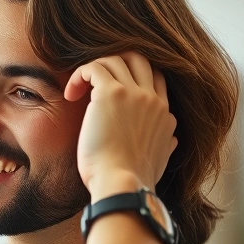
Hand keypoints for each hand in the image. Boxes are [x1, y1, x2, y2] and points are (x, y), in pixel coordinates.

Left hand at [64, 52, 177, 200]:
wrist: (122, 184)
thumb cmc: (133, 179)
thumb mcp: (161, 159)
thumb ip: (167, 143)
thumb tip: (172, 140)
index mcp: (164, 112)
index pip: (154, 76)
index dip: (131, 76)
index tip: (108, 94)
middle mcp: (152, 98)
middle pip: (138, 59)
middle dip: (114, 63)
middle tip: (92, 83)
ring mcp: (133, 93)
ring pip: (115, 59)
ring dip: (92, 70)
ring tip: (76, 93)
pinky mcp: (110, 93)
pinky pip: (94, 67)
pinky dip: (80, 75)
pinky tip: (71, 95)